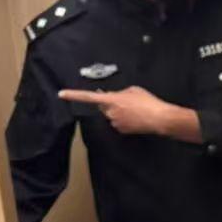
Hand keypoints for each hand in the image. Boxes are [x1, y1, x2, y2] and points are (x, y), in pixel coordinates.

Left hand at [58, 86, 172, 134]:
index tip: (61, 94)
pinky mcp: (121, 131)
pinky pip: (118, 123)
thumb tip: (114, 97)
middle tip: (125, 101)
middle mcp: (110, 113)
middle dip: (109, 103)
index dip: (74, 95)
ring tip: (135, 110)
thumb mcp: (133, 90)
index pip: (89, 97)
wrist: (159, 118)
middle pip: (103, 106)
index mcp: (112, 100)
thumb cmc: (148, 102)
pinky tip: (136, 117)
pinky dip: (125, 119)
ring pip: (111, 115)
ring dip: (119, 112)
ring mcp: (115, 123)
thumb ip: (120, 93)